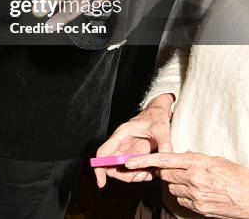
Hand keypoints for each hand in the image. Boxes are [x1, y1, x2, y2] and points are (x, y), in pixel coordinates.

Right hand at [94, 93, 173, 186]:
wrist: (159, 112)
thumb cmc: (156, 117)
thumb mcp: (162, 129)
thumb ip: (164, 144)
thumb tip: (165, 159)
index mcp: (122, 134)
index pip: (103, 153)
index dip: (99, 169)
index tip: (101, 183)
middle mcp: (122, 144)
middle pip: (112, 166)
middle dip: (124, 176)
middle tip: (141, 176)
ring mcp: (127, 150)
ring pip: (123, 171)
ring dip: (135, 177)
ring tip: (150, 172)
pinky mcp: (134, 155)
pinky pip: (133, 170)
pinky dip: (141, 175)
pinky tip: (152, 170)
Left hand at [125, 152, 248, 217]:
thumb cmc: (235, 175)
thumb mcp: (213, 159)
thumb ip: (194, 158)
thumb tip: (181, 157)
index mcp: (195, 163)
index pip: (163, 160)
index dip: (144, 161)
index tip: (129, 162)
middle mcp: (192, 179)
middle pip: (164, 174)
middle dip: (163, 170)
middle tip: (171, 167)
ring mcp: (195, 196)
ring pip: (171, 187)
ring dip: (174, 182)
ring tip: (189, 179)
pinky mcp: (198, 208)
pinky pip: (181, 199)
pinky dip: (183, 194)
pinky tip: (195, 190)